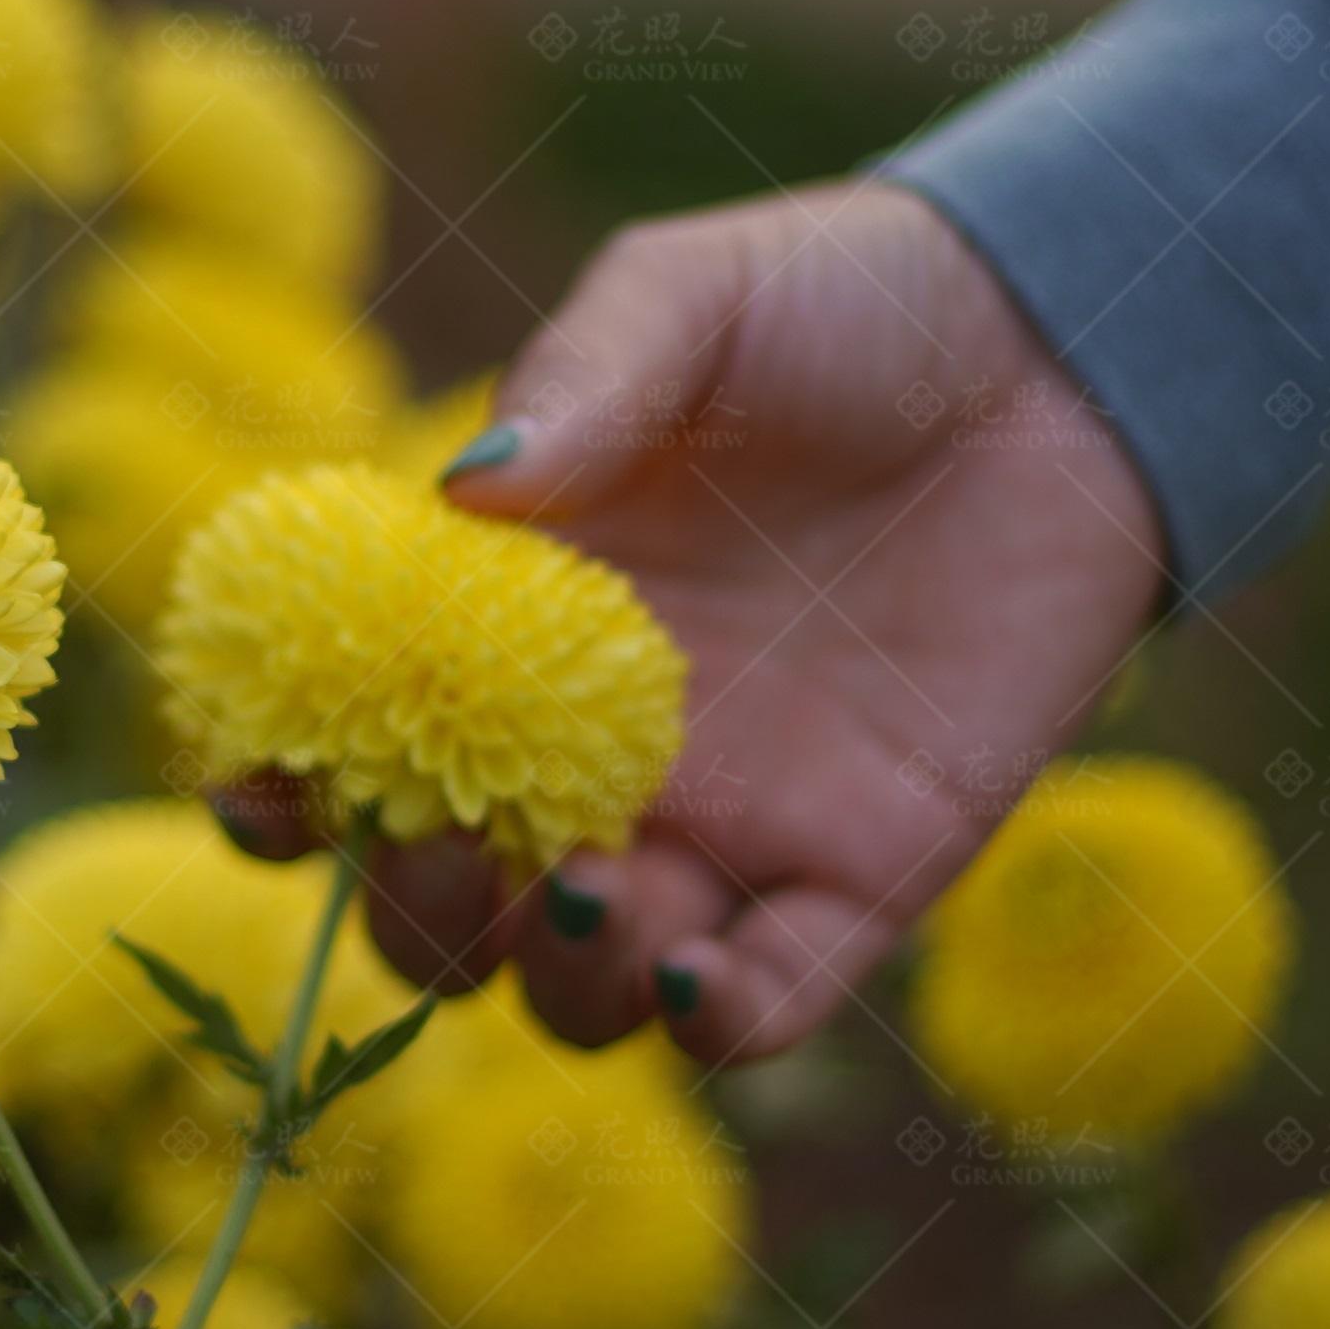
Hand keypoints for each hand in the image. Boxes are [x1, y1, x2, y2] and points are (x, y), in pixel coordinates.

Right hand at [270, 180, 1165, 1065]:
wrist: (1067, 349)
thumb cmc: (850, 307)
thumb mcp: (693, 298)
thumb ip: (584, 377)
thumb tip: (464, 486)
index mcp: (507, 634)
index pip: (353, 754)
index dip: (283, 799)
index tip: (263, 794)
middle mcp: (592, 761)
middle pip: (449, 914)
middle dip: (418, 914)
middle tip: (448, 836)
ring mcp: (725, 831)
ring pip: (584, 990)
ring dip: (559, 977)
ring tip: (599, 886)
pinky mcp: (864, 878)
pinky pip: (768, 1009)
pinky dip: (715, 1030)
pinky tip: (697, 978)